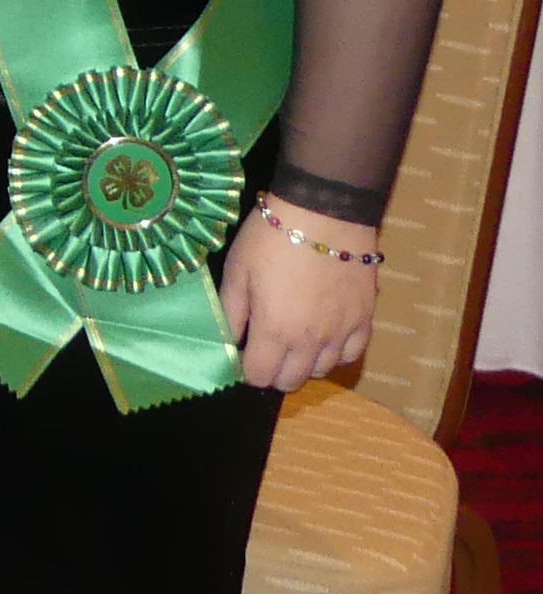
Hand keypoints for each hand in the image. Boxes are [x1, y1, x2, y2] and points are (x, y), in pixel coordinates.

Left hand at [219, 194, 378, 391]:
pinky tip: (324, 337)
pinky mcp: (365, 317)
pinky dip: (335, 353)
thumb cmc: (271, 238)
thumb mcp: (237, 272)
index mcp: (274, 330)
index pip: (260, 376)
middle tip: (265, 350)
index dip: (247, 370)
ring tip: (293, 342)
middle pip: (291, 381)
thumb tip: (228, 341)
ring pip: (322, 370)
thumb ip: (231, 313)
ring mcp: (342, 331)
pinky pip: (352, 353)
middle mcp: (310, 340)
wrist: (324, 212)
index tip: (242, 353)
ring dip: (303, 364)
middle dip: (273, 372)